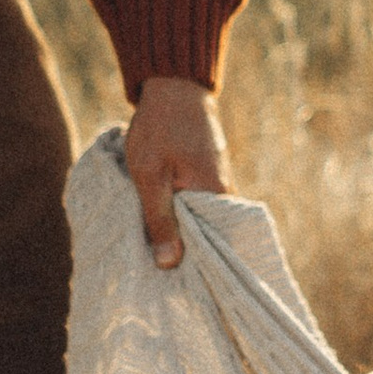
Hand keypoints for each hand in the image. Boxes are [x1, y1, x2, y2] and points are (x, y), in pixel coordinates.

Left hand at [128, 76, 228, 269]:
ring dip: (177, 234)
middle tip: (156, 278)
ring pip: (197, 221)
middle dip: (183, 254)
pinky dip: (178, 216)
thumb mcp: (149, 174)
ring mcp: (216, 184)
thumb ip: (159, 218)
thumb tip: (170, 265)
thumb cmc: (159, 128)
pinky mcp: (205, 176)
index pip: (210, 247)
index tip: (171, 288)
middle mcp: (223, 194)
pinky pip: (193, 206)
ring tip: (153, 257)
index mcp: (215, 197)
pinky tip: (158, 226)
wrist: (174, 86)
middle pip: (204, 237)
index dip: (191, 267)